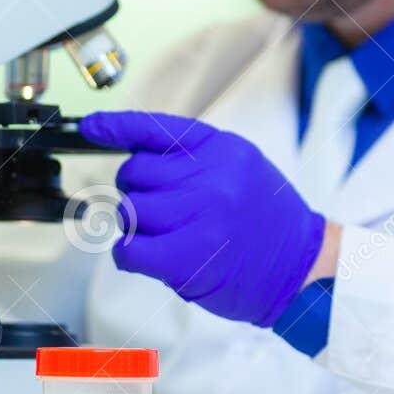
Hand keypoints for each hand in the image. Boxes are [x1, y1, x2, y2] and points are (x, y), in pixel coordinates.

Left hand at [78, 111, 324, 326]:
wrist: (302, 267)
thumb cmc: (268, 222)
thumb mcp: (241, 169)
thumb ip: (196, 160)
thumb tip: (141, 161)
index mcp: (222, 149)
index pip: (157, 129)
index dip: (117, 127)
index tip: (91, 127)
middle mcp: (210, 176)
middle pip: (135, 173)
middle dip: (136, 192)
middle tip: (161, 212)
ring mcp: (200, 215)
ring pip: (130, 211)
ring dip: (136, 227)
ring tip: (165, 237)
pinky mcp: (188, 256)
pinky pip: (130, 249)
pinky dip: (128, 255)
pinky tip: (147, 258)